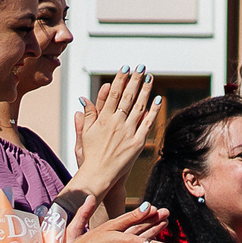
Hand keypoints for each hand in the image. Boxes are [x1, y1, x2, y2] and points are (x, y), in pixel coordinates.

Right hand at [69, 69, 158, 200]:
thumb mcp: (85, 134)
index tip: (125, 67)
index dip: (119, 80)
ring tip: (149, 77)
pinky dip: (153, 111)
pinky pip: (147, 123)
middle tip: (140, 67)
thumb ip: (87, 117)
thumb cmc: (90, 155)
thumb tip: (83, 100)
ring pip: (139, 107)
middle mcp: (116, 123)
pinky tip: (158, 99)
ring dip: (145, 91)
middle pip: (127, 97)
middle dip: (134, 80)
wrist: (100, 175)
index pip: (112, 95)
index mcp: (102, 120)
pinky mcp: (137, 143)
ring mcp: (128, 132)